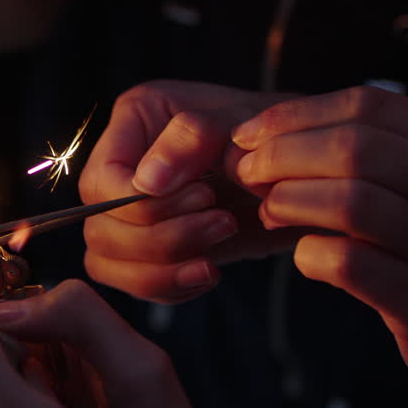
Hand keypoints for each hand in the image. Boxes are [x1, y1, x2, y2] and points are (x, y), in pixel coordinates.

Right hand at [79, 80, 293, 302]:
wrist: (308, 174)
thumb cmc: (276, 137)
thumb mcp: (243, 124)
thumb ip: (194, 139)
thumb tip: (146, 182)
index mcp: (134, 120)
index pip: (102, 182)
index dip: (143, 205)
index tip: (206, 196)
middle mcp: (122, 165)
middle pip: (99, 227)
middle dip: (161, 239)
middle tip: (223, 224)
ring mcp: (130, 211)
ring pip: (105, 261)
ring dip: (160, 270)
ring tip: (216, 257)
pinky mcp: (149, 246)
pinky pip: (132, 281)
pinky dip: (168, 287)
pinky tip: (210, 272)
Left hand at [230, 87, 407, 400]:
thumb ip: (358, 151)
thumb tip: (255, 135)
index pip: (367, 107)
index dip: (294, 117)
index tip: (246, 136)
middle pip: (353, 148)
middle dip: (281, 156)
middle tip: (244, 173)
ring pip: (349, 202)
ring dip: (288, 202)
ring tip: (267, 212)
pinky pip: (349, 263)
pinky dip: (310, 255)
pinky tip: (306, 256)